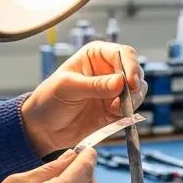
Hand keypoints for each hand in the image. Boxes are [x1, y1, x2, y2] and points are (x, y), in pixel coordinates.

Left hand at [21, 42, 146, 155]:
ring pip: (139, 90)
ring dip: (133, 100)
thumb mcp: (68, 88)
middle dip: (135, 85)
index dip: (131, 66)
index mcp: (96, 55)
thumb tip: (120, 82)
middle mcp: (108, 70)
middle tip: (128, 98)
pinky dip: (128, 112)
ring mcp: (114, 90)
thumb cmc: (48, 100)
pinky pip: (133, 108)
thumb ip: (95, 85)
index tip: (130, 83)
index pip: (124, 53)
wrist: (43, 129)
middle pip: (135, 71)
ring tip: (116, 109)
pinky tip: (114, 115)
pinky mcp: (117, 108)